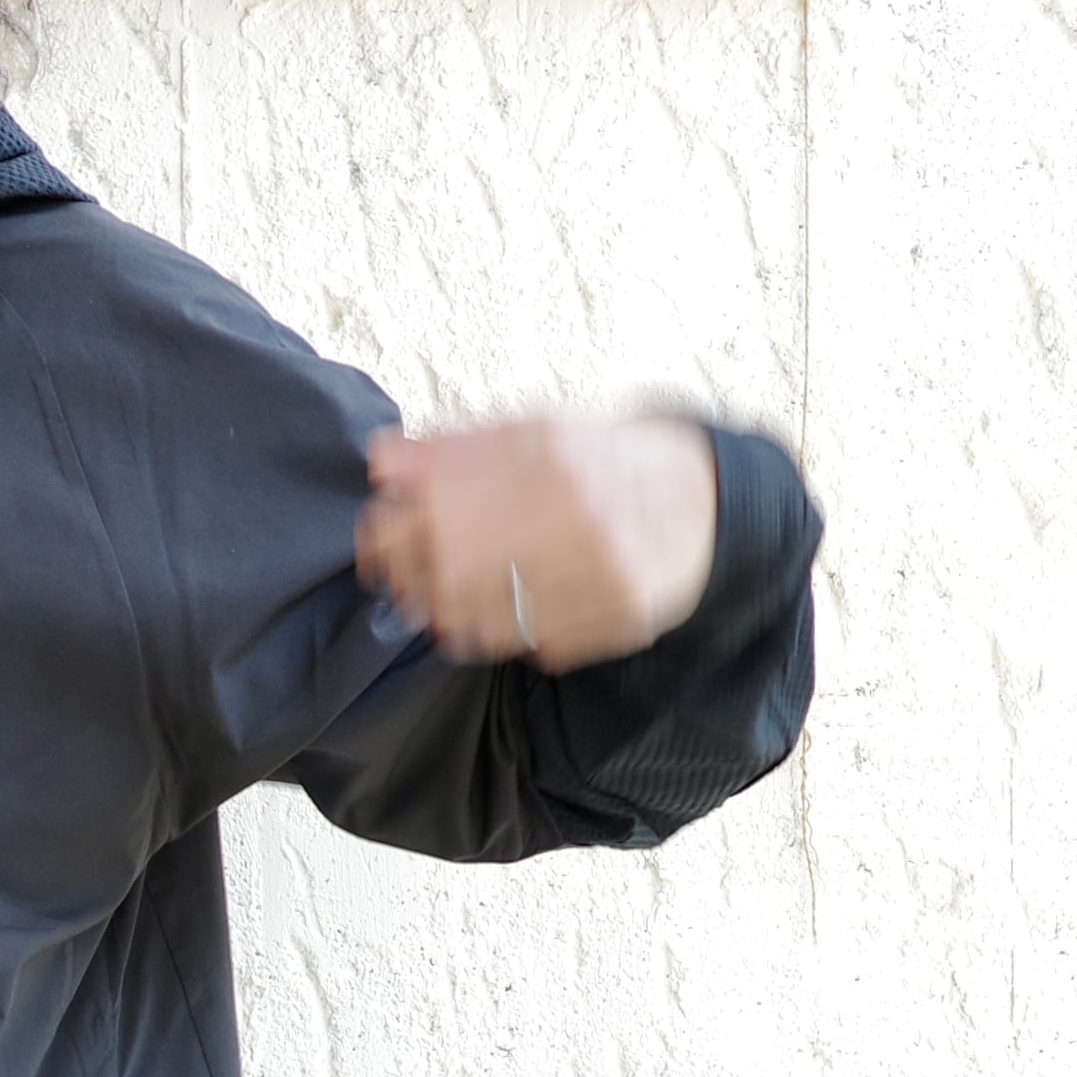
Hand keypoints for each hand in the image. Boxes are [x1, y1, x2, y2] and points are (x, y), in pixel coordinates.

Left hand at [356, 416, 717, 671]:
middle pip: (455, 565)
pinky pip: (535, 644)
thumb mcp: (537, 431)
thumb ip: (460, 446)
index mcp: (553, 455)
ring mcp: (605, 569)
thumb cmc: (603, 463)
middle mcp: (579, 512)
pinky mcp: (622, 616)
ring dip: (448, 614)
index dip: (392, 527)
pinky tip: (503, 613)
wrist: (703, 499)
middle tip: (396, 577)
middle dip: (411, 576)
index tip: (373, 535)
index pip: (441, 504)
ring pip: (488, 616)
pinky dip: (505, 635)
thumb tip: (382, 459)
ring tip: (444, 598)